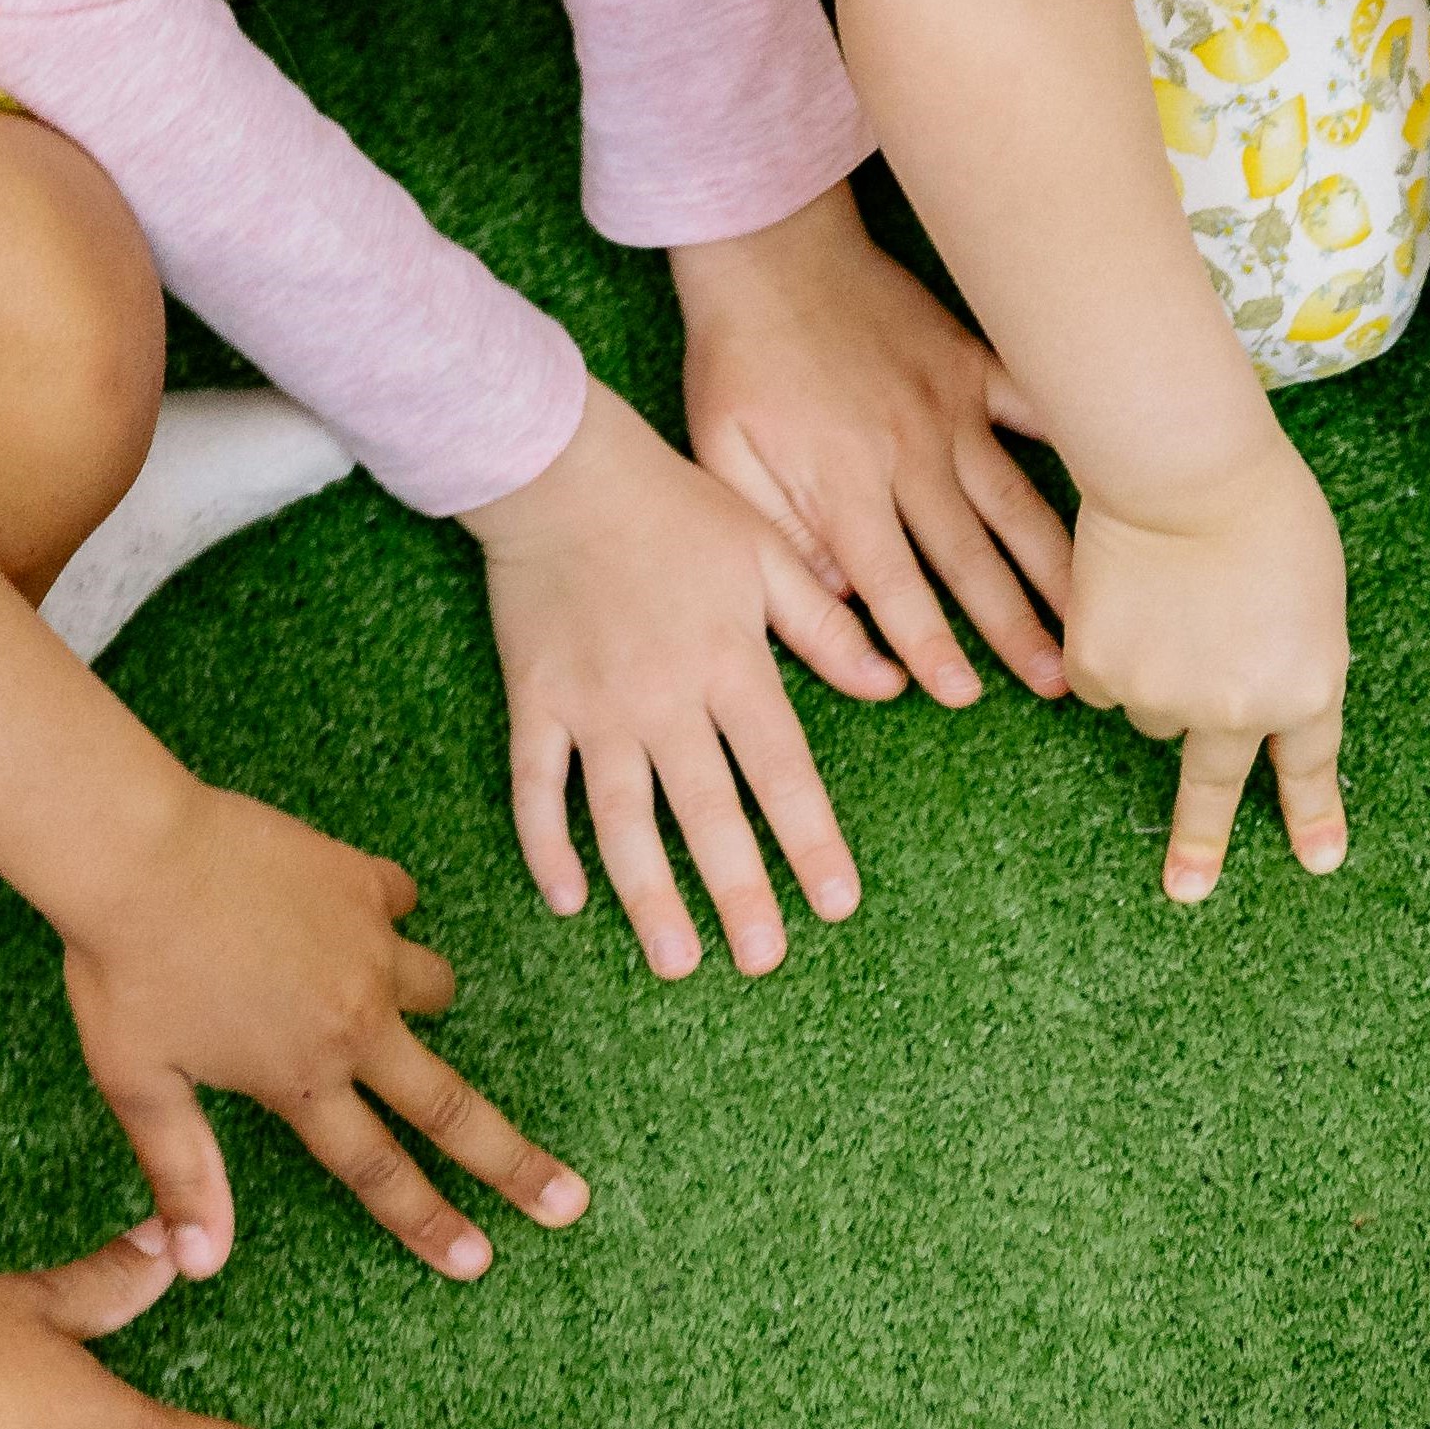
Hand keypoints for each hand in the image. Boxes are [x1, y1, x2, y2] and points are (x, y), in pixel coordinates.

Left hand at [55, 789, 585, 1280]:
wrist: (135, 849)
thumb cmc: (124, 968)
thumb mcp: (139, 1084)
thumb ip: (183, 1172)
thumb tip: (201, 1265)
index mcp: (299, 1078)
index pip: (377, 1170)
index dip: (430, 1222)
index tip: (480, 1261)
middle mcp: (353, 1022)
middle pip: (451, 1107)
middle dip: (514, 1163)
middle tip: (571, 1200)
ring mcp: (369, 948)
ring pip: (436, 988)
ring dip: (424, 1002)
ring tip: (390, 999)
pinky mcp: (363, 882)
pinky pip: (398, 902)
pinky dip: (382, 911)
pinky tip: (348, 908)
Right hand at [465, 390, 872, 978]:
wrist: (559, 468)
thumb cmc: (674, 507)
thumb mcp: (767, 554)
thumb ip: (827, 629)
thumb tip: (895, 687)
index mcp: (731, 663)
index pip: (782, 770)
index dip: (810, 840)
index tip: (836, 903)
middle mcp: (664, 697)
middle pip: (706, 813)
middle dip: (738, 891)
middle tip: (763, 960)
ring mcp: (593, 706)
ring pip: (622, 818)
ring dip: (649, 896)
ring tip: (677, 960)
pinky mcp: (534, 702)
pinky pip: (536, 786)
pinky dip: (546, 845)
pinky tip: (567, 900)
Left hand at [677, 188, 1077, 718]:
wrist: (768, 248)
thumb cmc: (738, 361)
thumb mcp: (723, 455)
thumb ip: (779, 536)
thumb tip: (842, 602)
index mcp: (841, 482)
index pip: (891, 583)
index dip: (927, 644)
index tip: (963, 694)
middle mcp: (909, 452)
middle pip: (970, 557)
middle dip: (1015, 627)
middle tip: (1059, 684)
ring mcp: (951, 408)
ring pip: (1015, 501)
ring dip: (1058, 565)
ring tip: (1097, 614)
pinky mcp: (973, 366)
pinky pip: (1036, 407)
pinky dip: (1080, 441)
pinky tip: (1127, 482)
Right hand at [1067, 448, 1348, 902]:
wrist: (1184, 471)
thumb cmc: (1265, 508)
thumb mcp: (1314, 592)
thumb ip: (1291, 654)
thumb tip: (1252, 694)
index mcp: (1305, 689)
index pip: (1309, 767)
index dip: (1313, 816)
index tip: (1319, 863)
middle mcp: (1235, 712)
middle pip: (1213, 786)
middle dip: (1202, 844)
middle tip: (1188, 890)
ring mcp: (1162, 699)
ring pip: (1153, 709)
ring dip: (1158, 671)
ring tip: (1170, 597)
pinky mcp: (1101, 673)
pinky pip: (1103, 680)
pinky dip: (1110, 646)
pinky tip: (1127, 594)